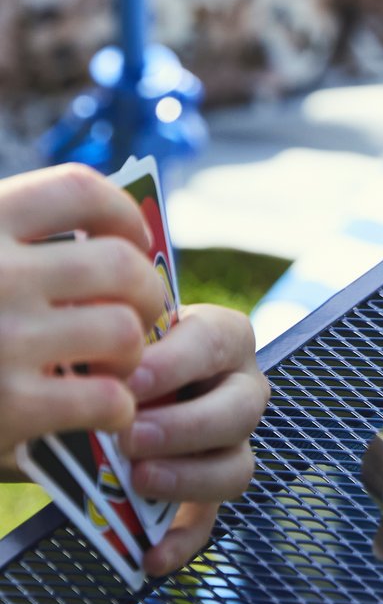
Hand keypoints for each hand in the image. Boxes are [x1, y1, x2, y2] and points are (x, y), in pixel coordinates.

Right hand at [0, 165, 165, 458]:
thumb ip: (7, 242)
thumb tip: (101, 232)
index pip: (79, 189)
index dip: (122, 213)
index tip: (134, 238)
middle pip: (119, 264)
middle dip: (147, 290)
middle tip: (145, 312)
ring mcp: (4, 339)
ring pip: (122, 331)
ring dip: (134, 352)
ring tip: (118, 366)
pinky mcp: (7, 409)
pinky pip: (104, 398)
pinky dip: (118, 409)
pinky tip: (107, 414)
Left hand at [118, 303, 268, 577]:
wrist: (109, 391)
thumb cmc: (123, 357)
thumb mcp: (122, 341)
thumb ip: (118, 349)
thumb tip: (99, 365)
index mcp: (223, 338)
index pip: (214, 341)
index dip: (175, 363)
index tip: (129, 381)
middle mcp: (240, 388)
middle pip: (240, 409)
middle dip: (185, 427)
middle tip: (131, 438)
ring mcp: (231, 443)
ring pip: (236, 468)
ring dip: (187, 479)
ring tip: (137, 480)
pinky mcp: (209, 491)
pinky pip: (209, 523)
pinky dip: (180, 544)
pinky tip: (149, 556)